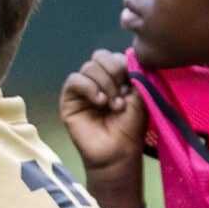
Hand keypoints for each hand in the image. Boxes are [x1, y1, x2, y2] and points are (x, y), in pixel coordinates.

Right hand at [59, 50, 145, 207]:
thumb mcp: (139, 96)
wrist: (118, 151)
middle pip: (100, 56)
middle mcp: (98, 80)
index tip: (133, 85)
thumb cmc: (131, 127)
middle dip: (114, 71)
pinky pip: (74, 80)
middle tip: (122, 93)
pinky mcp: (69, 99)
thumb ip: (134, 74)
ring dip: (105, 84)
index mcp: (115, 77)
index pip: (115, 56)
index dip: (124, 65)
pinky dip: (89, 87)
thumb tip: (126, 57)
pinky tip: (99, 102)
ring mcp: (83, 89)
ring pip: (88, 67)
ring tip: (113, 104)